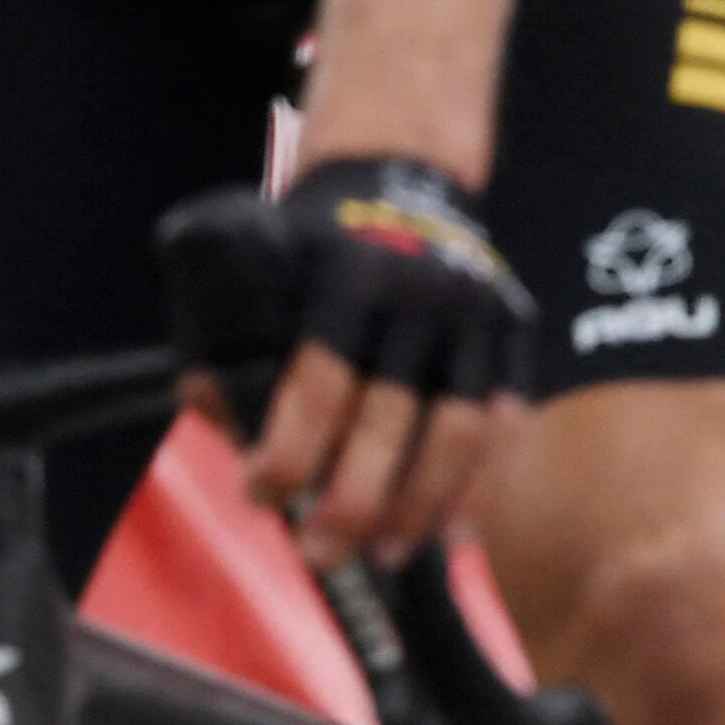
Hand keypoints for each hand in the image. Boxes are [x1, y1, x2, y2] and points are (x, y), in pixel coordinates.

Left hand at [232, 158, 534, 568]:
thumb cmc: (314, 238)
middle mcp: (418, 290)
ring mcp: (475, 310)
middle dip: (352, 501)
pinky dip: (485, 484)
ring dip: (422, 506)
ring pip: (459, 430)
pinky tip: (456, 535)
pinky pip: (508, 420)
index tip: (260, 495)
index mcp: (345, 272)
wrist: (401, 169)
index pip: (318, 382)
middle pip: (389, 418)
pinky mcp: (513, 325)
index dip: (290, 452)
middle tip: (320, 553)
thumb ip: (228, 335)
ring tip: (386, 554)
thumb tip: (211, 411)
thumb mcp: (255, 263)